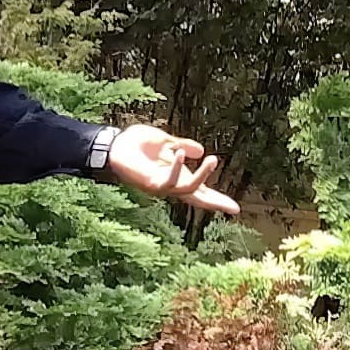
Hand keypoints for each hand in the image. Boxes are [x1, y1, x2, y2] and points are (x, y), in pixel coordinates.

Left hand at [107, 123, 240, 215]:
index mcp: (176, 175)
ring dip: (202, 175)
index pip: (200, 189)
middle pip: (198, 197)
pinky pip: (168, 180)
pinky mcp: (151, 183)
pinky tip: (179, 153)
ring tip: (214, 159)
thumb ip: (182, 146)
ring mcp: (161, 186)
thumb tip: (200, 151)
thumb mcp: (165, 141)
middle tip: (234, 208)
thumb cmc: (135, 143)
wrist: (113, 144)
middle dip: (216, 203)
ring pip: (188, 188)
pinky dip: (176, 167)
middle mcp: (171, 185)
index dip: (217, 198)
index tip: (235, 209)